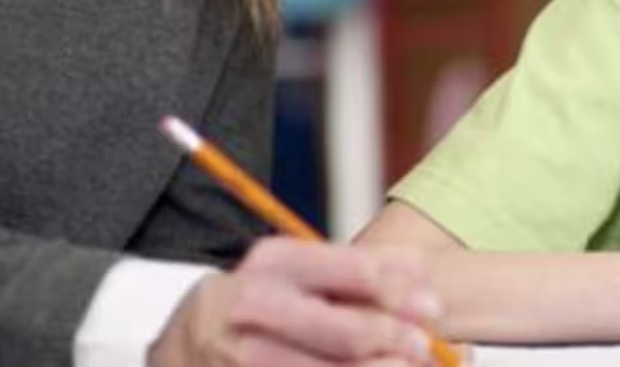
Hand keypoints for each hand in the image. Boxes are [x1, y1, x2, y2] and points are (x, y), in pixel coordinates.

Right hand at [150, 238, 443, 366]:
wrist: (186, 344)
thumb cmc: (259, 304)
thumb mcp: (296, 273)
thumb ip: (354, 270)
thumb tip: (421, 269)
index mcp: (275, 263)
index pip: (352, 271)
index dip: (399, 291)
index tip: (432, 306)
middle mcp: (256, 306)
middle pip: (346, 330)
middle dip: (395, 341)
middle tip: (425, 348)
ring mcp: (246, 357)